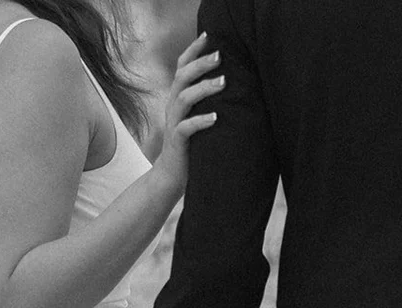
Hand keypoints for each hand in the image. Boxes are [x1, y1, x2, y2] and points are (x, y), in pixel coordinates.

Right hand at [152, 34, 223, 198]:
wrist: (172, 176)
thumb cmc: (191, 146)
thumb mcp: (197, 118)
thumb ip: (205, 102)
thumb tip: (230, 83)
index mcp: (178, 97)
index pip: (182, 67)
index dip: (193, 50)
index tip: (209, 36)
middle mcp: (173, 106)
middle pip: (182, 77)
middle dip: (201, 64)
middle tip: (220, 56)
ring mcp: (173, 123)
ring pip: (184, 98)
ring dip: (204, 89)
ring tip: (223, 83)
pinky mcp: (177, 142)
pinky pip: (186, 128)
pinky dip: (201, 121)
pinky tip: (216, 117)